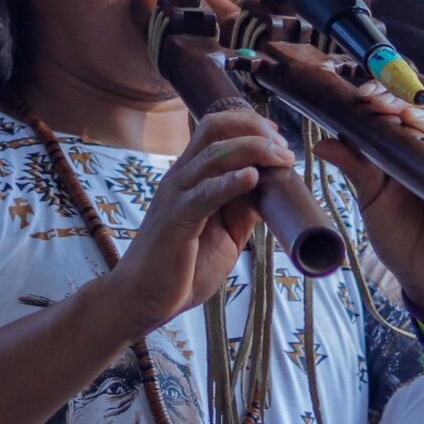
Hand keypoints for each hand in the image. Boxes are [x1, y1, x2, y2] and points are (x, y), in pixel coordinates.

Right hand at [96, 108, 294, 340]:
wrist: (140, 298)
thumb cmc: (180, 268)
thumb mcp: (225, 235)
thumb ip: (243, 211)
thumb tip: (273, 192)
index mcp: (191, 176)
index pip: (217, 129)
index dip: (251, 125)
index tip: (279, 138)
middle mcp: (181, 177)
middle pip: (215, 128)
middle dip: (255, 129)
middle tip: (283, 147)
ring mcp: (176, 194)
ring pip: (214, 154)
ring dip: (253, 150)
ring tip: (280, 159)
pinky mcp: (176, 219)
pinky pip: (205, 193)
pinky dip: (231, 182)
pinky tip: (252, 178)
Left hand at [310, 83, 423, 314]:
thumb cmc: (401, 236)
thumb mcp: (372, 200)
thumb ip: (355, 169)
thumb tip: (322, 143)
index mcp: (410, 149)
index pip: (402, 108)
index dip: (385, 95)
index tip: (361, 95)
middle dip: (401, 97)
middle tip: (376, 100)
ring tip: (402, 114)